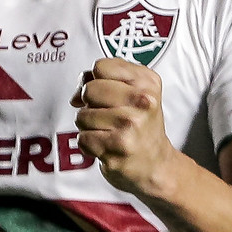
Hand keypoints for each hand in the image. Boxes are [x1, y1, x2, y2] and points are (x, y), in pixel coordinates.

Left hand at [72, 58, 180, 198]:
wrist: (155, 164)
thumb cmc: (139, 124)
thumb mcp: (133, 92)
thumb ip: (102, 79)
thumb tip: (76, 94)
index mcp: (147, 82)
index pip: (100, 67)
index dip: (96, 80)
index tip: (107, 94)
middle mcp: (143, 101)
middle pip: (89, 90)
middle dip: (90, 104)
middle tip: (107, 116)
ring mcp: (131, 125)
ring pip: (83, 116)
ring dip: (89, 126)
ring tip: (109, 132)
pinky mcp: (118, 147)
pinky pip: (83, 139)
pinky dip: (89, 145)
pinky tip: (106, 146)